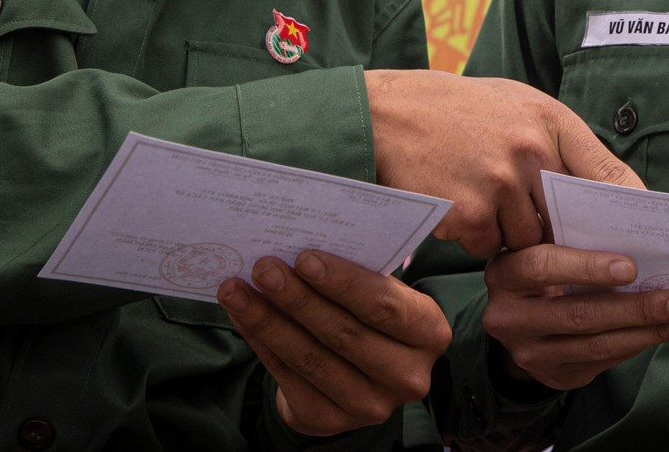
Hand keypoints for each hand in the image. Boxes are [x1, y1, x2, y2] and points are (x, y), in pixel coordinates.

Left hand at [221, 250, 450, 437]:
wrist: (359, 376)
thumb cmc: (373, 318)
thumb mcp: (387, 294)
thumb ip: (365, 274)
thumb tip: (307, 246)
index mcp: (430, 333)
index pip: (385, 306)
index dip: (344, 283)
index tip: (305, 258)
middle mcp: (407, 376)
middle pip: (345, 333)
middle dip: (299, 298)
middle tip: (264, 268)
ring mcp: (370, 405)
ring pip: (310, 357)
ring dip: (268, 320)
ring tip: (238, 289)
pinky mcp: (330, 421)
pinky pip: (287, 376)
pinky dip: (261, 342)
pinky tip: (242, 316)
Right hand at [365, 70, 641, 257]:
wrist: (386, 112)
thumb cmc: (457, 109)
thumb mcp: (517, 103)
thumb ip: (557, 141)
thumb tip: (604, 186)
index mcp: (550, 121)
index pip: (609, 173)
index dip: (629, 208)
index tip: (642, 232)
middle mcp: (531, 151)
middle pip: (568, 219)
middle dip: (561, 231)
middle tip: (549, 231)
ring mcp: (499, 184)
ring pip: (529, 239)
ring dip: (512, 234)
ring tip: (484, 200)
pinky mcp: (468, 213)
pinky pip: (490, 247)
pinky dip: (478, 239)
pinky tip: (460, 208)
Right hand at [482, 243, 668, 389]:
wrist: (522, 314)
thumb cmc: (547, 258)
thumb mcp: (549, 237)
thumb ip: (579, 225)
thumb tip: (641, 213)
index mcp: (506, 271)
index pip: (542, 266)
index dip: (587, 267)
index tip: (631, 267)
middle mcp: (509, 317)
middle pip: (579, 314)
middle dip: (637, 307)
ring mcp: (530, 352)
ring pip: (597, 345)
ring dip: (650, 330)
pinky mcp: (554, 375)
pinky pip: (604, 362)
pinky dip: (641, 343)